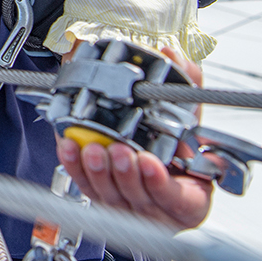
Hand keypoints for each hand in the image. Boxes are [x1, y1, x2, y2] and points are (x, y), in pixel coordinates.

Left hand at [54, 44, 213, 229]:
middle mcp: (155, 205)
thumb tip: (171, 55)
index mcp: (186, 196)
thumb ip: (186, 85)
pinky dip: (76, 167)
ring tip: (93, 149)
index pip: (176, 198)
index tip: (150, 163)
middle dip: (124, 173)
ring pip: (109, 195)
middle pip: (136, 196)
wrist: (166, 172)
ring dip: (99, 171)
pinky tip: (70, 149)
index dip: (159, 183)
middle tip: (119, 151)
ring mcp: (127, 205)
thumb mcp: (191, 117)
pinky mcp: (101, 198)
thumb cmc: (181, 153)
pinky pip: (85, 187)